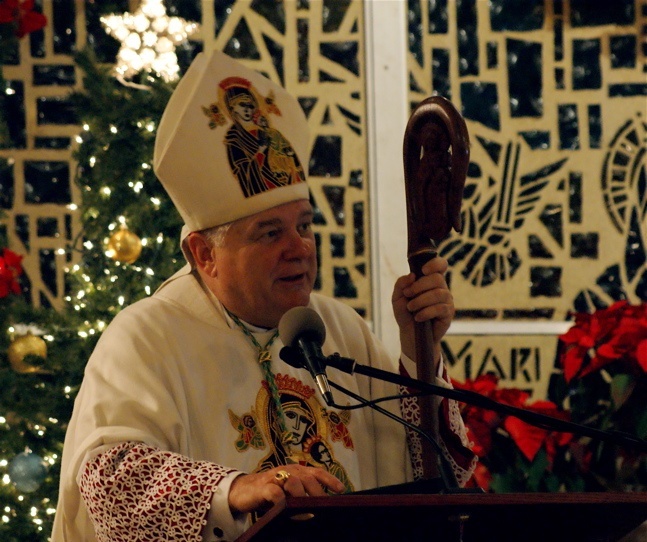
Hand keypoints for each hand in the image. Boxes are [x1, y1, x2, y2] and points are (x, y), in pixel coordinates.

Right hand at [228, 465, 344, 514]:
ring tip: (308, 510)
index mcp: (296, 471)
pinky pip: (274, 493)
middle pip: (307, 477)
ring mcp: (275, 478)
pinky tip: (287, 509)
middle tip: (325, 506)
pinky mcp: (262, 488)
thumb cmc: (270, 491)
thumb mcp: (288, 491)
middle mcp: (287, 471)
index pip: (316, 472)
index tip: (341, 489)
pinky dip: (282, 500)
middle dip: (317, 491)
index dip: (329, 479)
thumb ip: (302, 495)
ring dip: (302, 496)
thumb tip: (322, 507)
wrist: (242, 491)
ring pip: (293, 482)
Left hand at [391, 256, 454, 361]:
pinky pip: (440, 308)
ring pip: (438, 294)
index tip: (423, 270)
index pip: (440, 265)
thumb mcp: (397, 297)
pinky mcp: (448, 313)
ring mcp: (447, 300)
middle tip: (408, 295)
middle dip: (419, 286)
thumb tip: (412, 276)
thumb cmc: (405, 313)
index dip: (435, 264)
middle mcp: (441, 288)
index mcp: (430, 280)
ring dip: (421, 300)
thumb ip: (401, 284)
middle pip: (437, 278)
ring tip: (411, 308)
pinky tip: (418, 318)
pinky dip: (426, 312)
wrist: (410, 334)